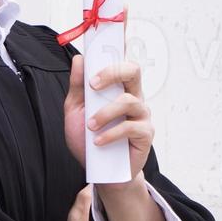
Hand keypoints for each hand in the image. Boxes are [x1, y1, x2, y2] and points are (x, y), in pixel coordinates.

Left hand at [63, 54, 154, 181]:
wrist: (100, 172)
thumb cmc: (89, 139)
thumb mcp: (76, 111)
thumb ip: (78, 87)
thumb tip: (79, 60)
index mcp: (118, 87)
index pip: (122, 61)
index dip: (118, 49)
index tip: (98, 49)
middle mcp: (133, 96)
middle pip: (133, 70)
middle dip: (112, 72)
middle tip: (93, 85)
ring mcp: (141, 115)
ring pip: (128, 101)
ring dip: (105, 113)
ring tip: (90, 126)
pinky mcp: (145, 134)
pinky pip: (130, 127)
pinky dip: (111, 134)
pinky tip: (98, 142)